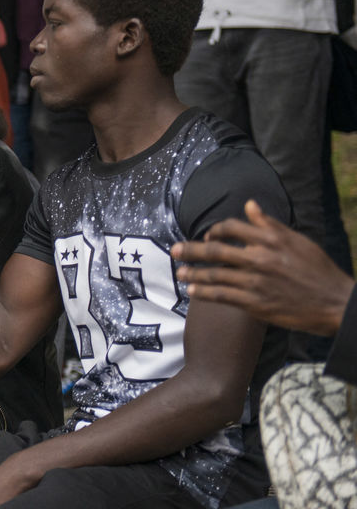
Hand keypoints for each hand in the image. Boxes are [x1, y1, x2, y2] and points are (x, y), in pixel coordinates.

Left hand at [173, 199, 355, 335]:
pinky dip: (204, 292)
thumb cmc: (317, 270)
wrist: (334, 303)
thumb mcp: (297, 241)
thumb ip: (269, 224)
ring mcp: (256, 281)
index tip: (207, 235)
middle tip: (174, 251)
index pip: (232, 228)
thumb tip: (249, 205)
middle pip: (216, 250)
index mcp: (271, 239)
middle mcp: (261, 258)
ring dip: (193, 273)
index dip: (215, 230)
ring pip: (215, 274)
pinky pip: (222, 296)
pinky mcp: (255, 303)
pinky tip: (193, 291)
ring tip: (180, 273)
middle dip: (191, 250)